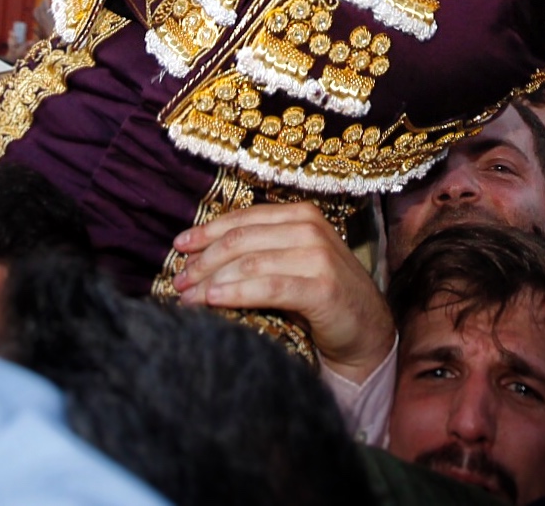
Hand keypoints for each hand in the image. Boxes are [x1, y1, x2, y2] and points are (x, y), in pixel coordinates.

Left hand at [169, 202, 393, 380]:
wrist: (366, 330)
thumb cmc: (321, 296)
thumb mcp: (291, 262)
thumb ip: (260, 250)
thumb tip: (199, 256)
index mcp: (300, 215)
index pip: (243, 219)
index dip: (207, 231)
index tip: (179, 247)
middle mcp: (309, 228)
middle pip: (241, 240)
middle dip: (204, 260)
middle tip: (178, 280)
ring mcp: (317, 256)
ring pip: (249, 263)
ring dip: (211, 280)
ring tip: (187, 297)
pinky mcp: (321, 287)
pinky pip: (268, 287)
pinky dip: (235, 293)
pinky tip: (212, 301)